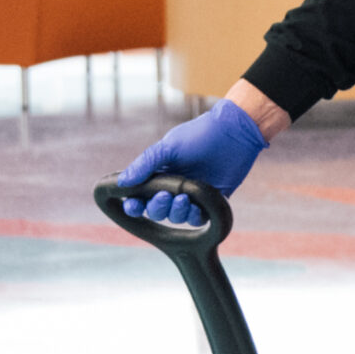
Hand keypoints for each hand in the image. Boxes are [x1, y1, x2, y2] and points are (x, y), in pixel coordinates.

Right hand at [118, 99, 266, 225]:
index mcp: (160, 173)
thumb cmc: (199, 136)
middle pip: (157, 209)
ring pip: (176, 216)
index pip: (141, 195)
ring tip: (183, 198)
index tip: (132, 205)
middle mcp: (174, 187)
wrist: (233, 135)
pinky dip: (193, 216)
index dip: (134, 204)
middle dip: (157, 207)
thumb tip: (121, 183)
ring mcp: (192, 195)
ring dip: (175, 212)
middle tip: (166, 196)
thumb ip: (145, 164)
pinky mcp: (209, 201)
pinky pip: (196, 218)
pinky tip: (195, 206)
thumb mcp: (168, 147)